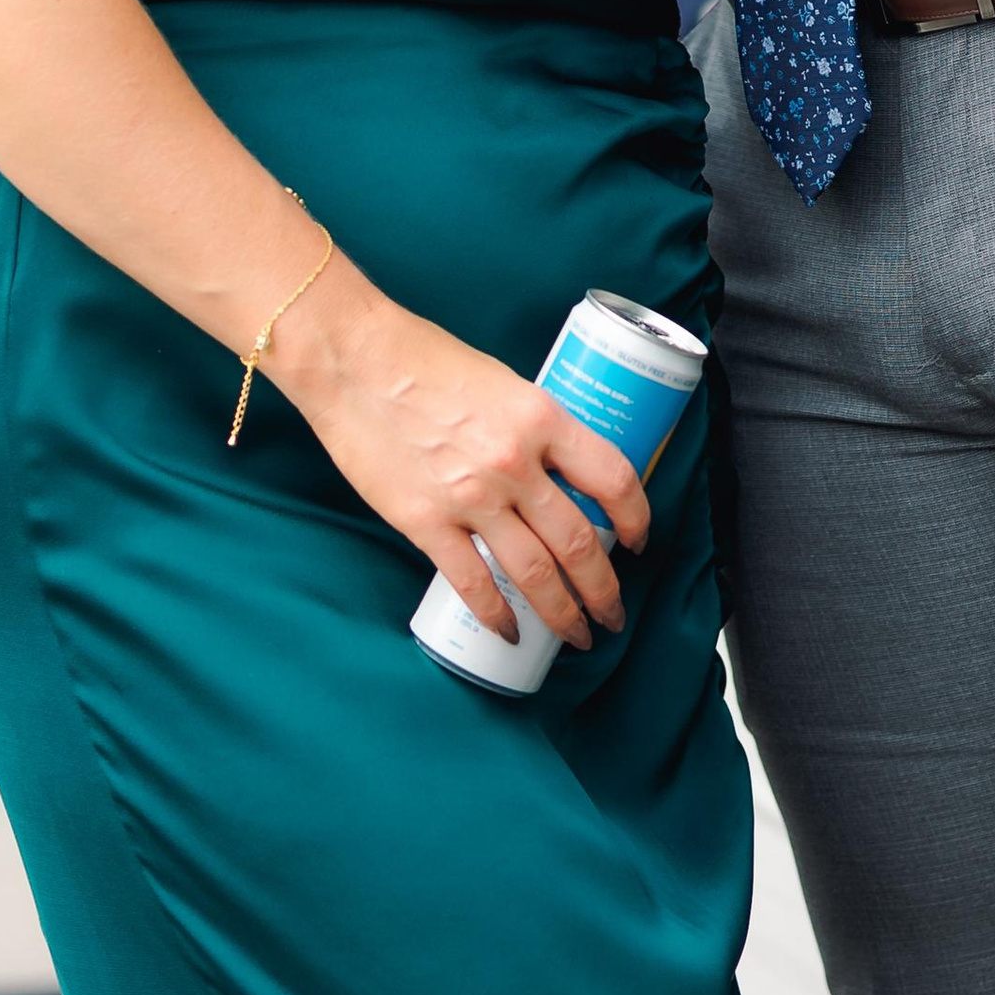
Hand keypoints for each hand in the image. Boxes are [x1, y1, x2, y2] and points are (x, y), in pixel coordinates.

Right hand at [272, 266, 651, 648]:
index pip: (613, 478)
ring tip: (576, 636)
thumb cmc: (422, 358)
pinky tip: (509, 631)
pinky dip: (497, 616)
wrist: (354, 359)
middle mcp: (515, 462)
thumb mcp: (501, 381)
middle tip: (613, 614)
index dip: (636, 517)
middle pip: (580, 542)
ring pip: (535, 574)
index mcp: (540, 417)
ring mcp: (471, 497)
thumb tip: (555, 472)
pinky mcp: (426, 523)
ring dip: (563, 613)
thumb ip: (530, 427)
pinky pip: (473, 584)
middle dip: (604, 589)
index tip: (639, 540)